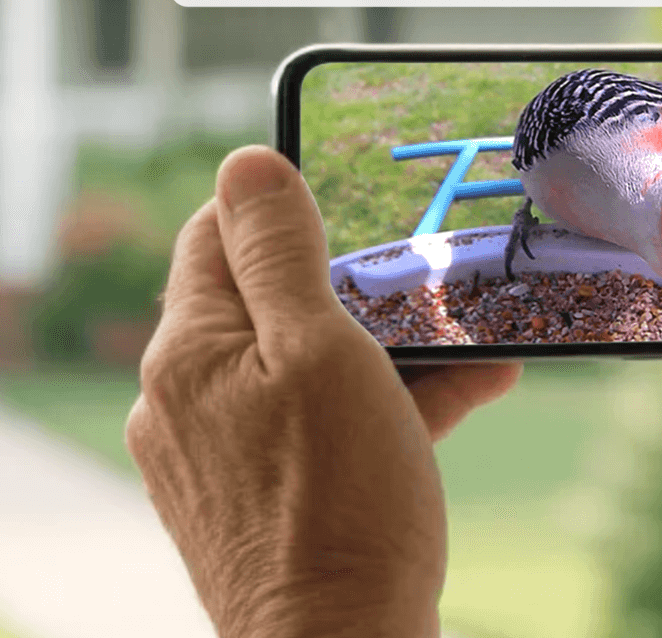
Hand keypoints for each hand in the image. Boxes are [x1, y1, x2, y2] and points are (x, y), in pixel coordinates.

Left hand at [126, 146, 519, 637]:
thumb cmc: (341, 498)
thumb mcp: (320, 349)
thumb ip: (278, 252)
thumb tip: (245, 163)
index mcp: (189, 353)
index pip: (215, 234)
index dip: (283, 212)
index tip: (353, 217)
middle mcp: (190, 399)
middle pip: (272, 299)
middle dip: (358, 285)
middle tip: (423, 283)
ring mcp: (228, 451)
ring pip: (310, 361)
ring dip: (391, 345)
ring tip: (473, 341)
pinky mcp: (268, 491)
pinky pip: (324, 419)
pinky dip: (388, 400)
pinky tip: (473, 386)